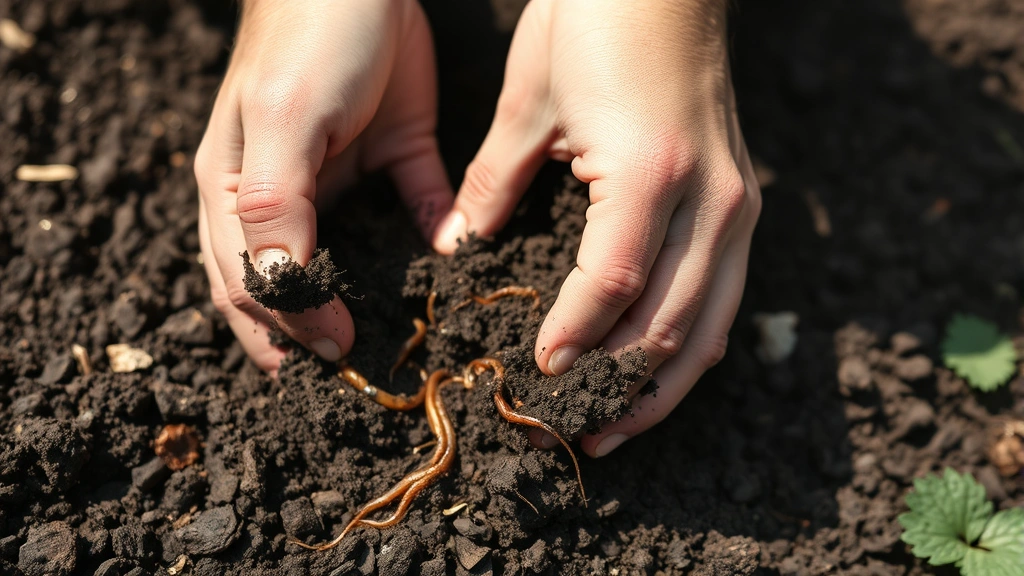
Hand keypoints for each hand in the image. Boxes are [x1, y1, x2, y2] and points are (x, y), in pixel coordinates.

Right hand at [196, 0, 452, 370]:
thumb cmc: (306, 38)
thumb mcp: (283, 122)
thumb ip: (274, 208)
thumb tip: (283, 290)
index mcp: (235, 194)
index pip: (251, 284)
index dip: (286, 329)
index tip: (339, 354)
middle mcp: (282, 199)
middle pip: (291, 288)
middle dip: (311, 337)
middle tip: (353, 381)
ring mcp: (340, 182)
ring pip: (351, 263)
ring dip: (367, 306)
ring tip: (391, 351)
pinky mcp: (397, 159)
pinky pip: (417, 217)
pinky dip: (434, 246)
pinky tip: (449, 270)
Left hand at [432, 0, 760, 455]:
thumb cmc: (592, 20)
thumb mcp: (528, 104)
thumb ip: (492, 188)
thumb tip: (459, 250)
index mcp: (651, 174)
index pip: (611, 288)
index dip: (572, 341)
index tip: (534, 377)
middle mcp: (710, 199)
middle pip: (668, 325)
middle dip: (615, 389)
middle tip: (567, 430)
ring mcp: (736, 203)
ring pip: (708, 326)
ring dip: (659, 387)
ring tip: (612, 429)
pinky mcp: (741, 201)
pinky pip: (722, 296)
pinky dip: (689, 345)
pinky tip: (654, 375)